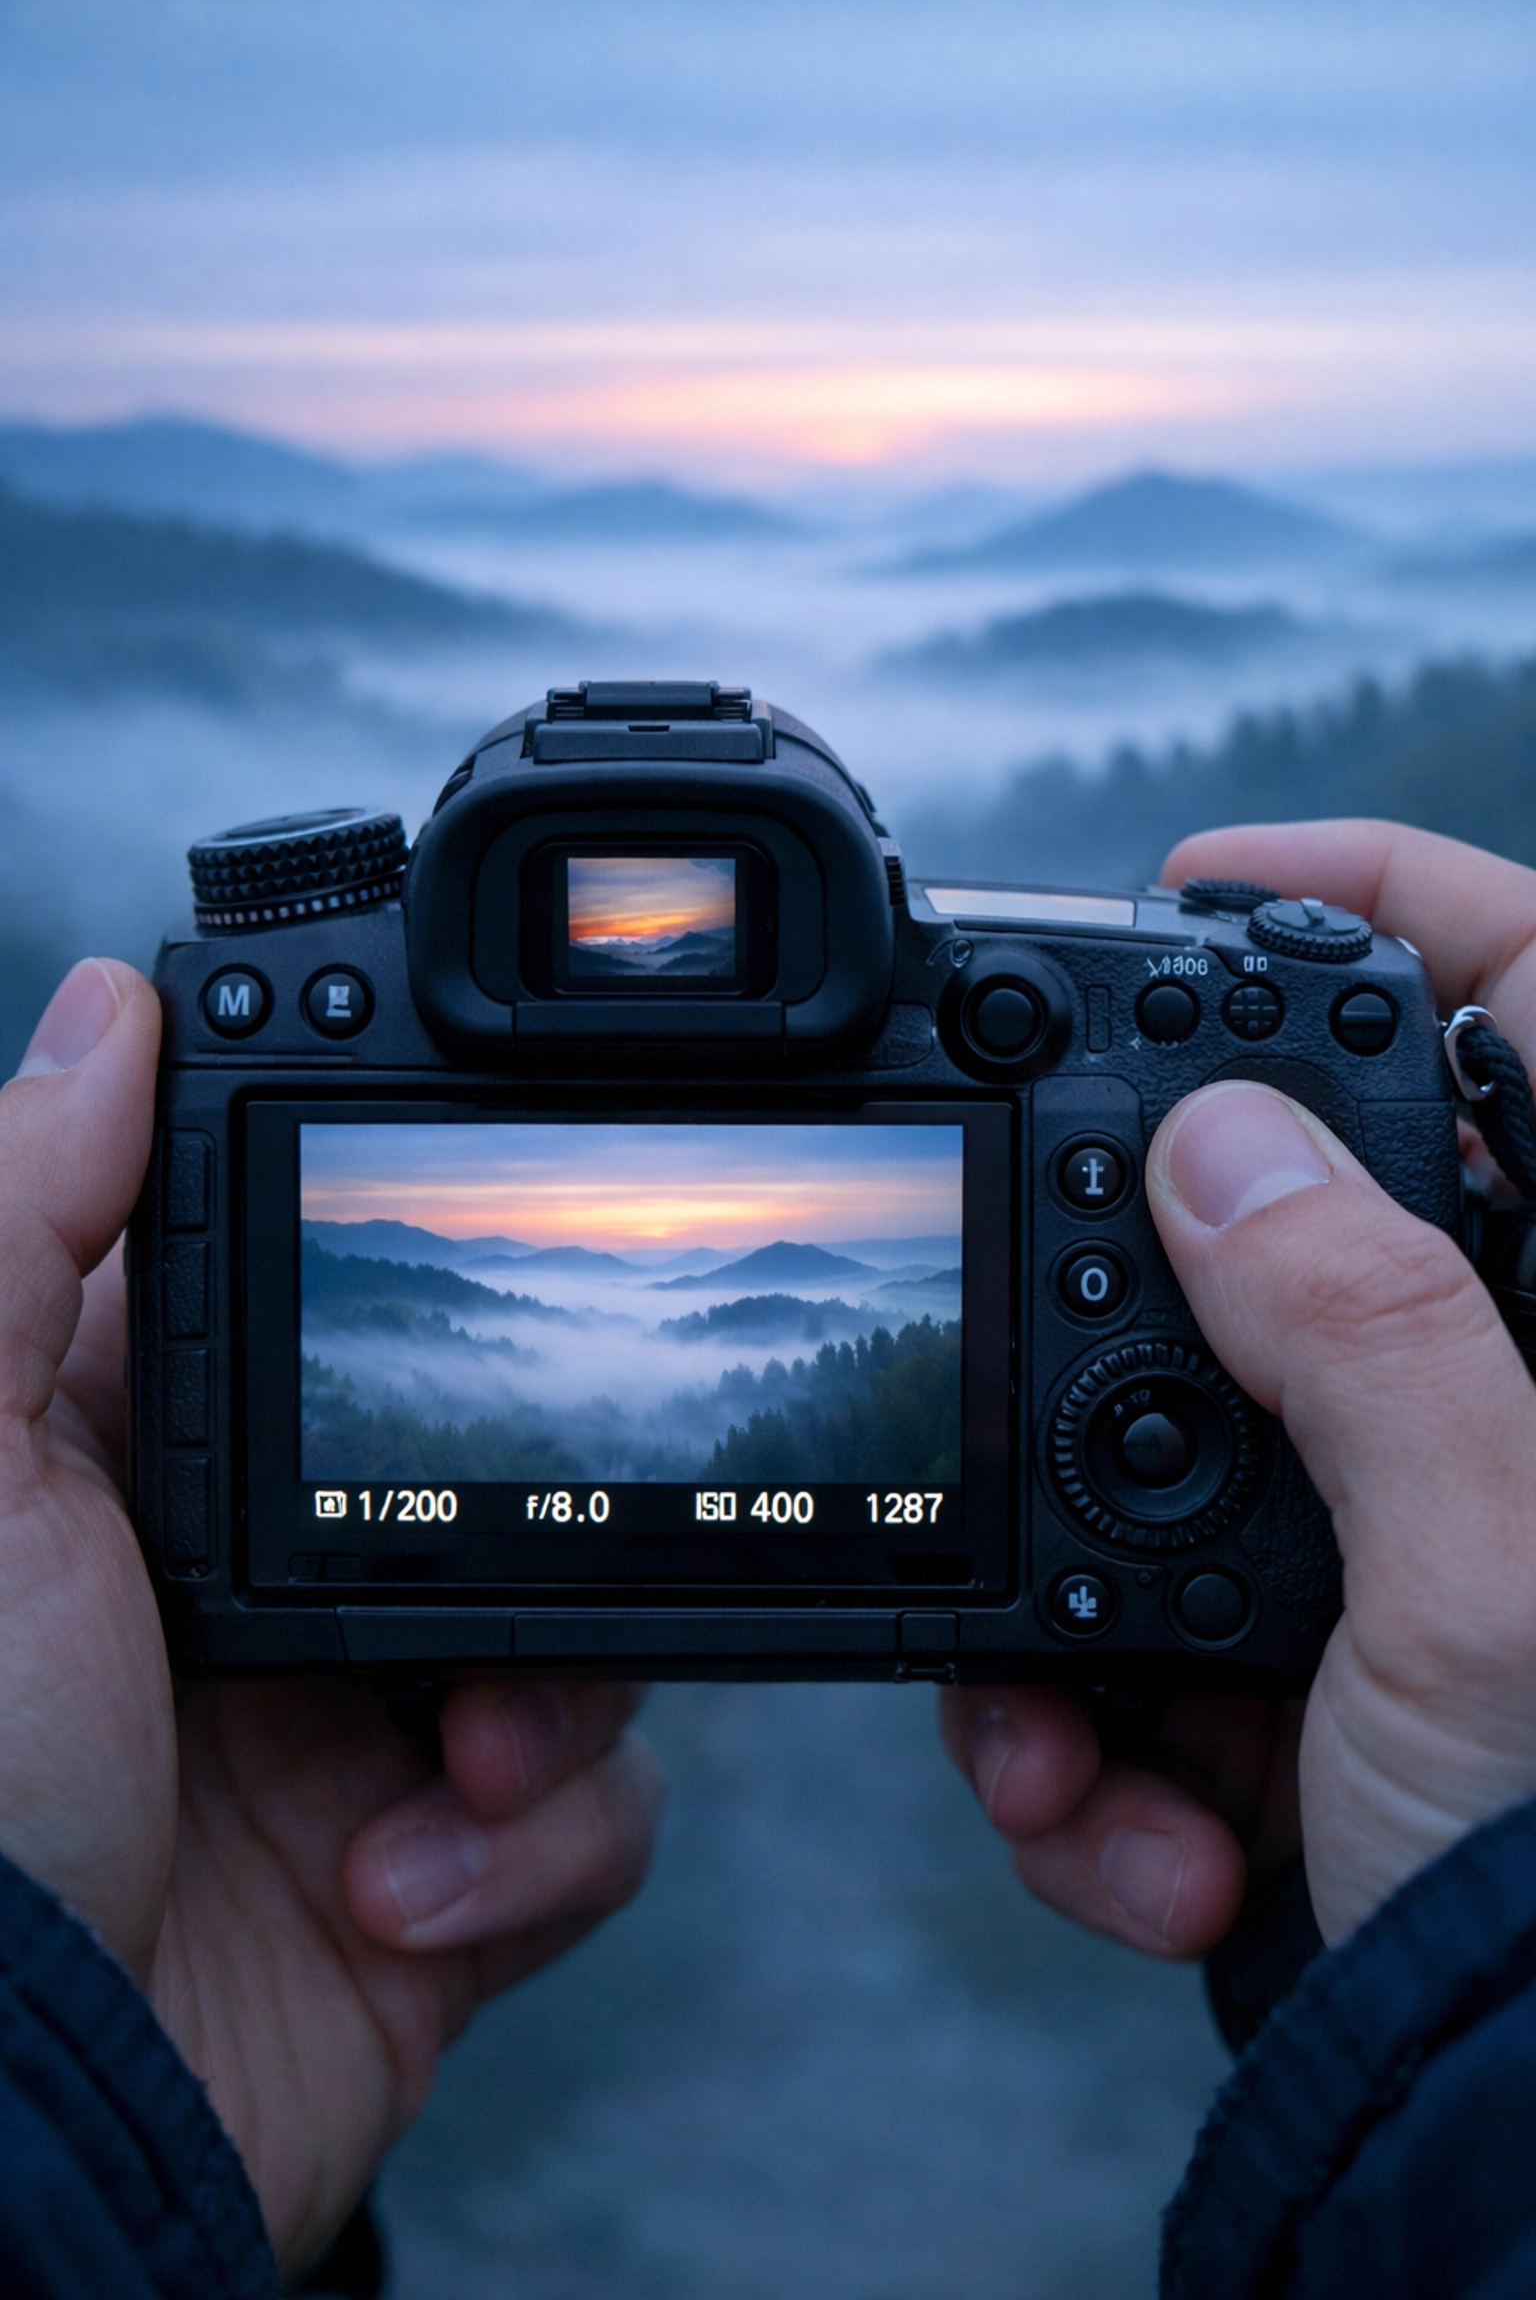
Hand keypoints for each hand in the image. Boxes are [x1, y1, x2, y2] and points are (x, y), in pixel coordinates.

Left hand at [0, 961, 663, 2274]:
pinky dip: (536, 1856)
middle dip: (542, 1526)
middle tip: (480, 1600)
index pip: (338, 1320)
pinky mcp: (444, 1879)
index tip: (483, 1267)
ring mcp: (365, 1738)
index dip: (412, 1293)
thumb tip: (105, 1013)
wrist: (8, 2139)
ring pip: (584, 1640)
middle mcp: (276, 1587)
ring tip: (457, 1768)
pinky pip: (595, 1817)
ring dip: (553, 1709)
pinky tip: (408, 1890)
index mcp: (164, 1472)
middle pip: (509, 1472)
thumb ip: (27, 1222)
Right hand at [944, 821, 1535, 1955]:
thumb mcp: (1484, 1586)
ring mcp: (1406, 1541)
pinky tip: (1147, 1842)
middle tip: (1015, 1327)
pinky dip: (1104, 1737)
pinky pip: (1155, 1625)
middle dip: (1118, 1320)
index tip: (1217, 880)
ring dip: (1075, 1610)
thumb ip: (1361, 1330)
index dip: (1392, 897)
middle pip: (1294, 1236)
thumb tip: (1224, 1142)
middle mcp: (1508, 1417)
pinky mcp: (1321, 1665)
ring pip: (1173, 1454)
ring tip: (1076, 1753)